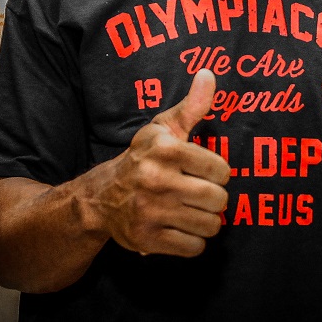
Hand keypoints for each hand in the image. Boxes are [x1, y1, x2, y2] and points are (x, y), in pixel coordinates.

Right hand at [99, 69, 229, 256]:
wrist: (101, 197)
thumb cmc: (143, 158)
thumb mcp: (164, 129)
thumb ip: (192, 105)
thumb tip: (209, 73)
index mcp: (165, 150)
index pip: (221, 169)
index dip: (219, 172)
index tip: (206, 172)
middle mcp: (156, 180)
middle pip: (218, 199)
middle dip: (215, 199)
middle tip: (201, 194)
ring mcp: (150, 211)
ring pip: (210, 225)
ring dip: (206, 221)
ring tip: (192, 211)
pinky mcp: (147, 239)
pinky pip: (194, 247)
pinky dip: (193, 241)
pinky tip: (181, 228)